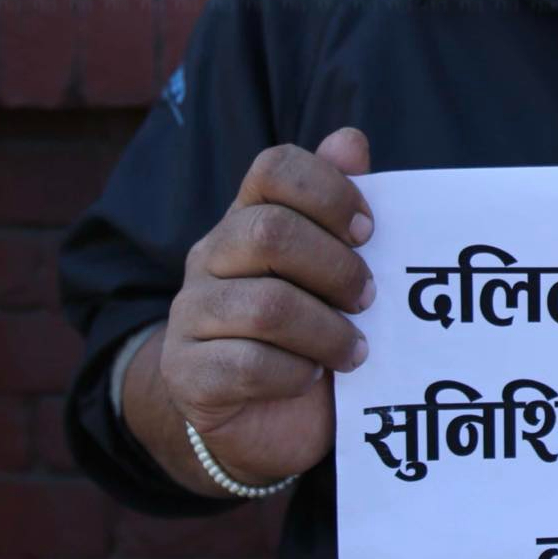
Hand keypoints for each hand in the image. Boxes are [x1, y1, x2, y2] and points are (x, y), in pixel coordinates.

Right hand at [159, 127, 374, 484]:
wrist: (263, 417)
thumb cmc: (310, 329)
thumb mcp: (333, 269)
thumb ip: (340, 207)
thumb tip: (349, 141)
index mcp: (249, 217)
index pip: (274, 168)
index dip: (328, 190)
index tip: (368, 231)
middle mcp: (212, 255)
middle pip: (269, 233)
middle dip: (336, 268)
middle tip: (369, 299)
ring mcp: (191, 314)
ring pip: (265, 306)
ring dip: (327, 332)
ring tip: (356, 351)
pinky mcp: (187, 373)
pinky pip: (246, 365)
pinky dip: (294, 374)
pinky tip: (311, 377)